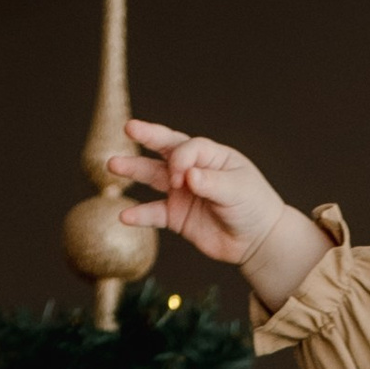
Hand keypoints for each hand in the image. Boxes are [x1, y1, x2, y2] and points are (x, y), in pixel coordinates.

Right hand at [108, 120, 332, 310]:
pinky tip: (124, 216)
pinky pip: (154, 213)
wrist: (257, 240)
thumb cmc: (253, 206)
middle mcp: (192, 169)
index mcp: (210, 155)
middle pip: (165, 149)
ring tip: (112, 165)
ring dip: (134, 170)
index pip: (186, 147)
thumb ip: (211, 183)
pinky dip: (140, 215)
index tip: (183, 178)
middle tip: (128, 128)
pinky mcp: (177, 217)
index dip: (179, 159)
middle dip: (147, 137)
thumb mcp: (237, 190)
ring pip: (153, 177)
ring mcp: (182, 192)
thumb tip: (188, 176)